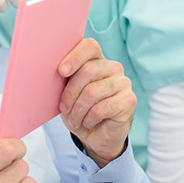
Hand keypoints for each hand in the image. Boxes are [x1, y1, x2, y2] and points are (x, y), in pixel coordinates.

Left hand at [57, 38, 135, 166]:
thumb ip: (65, 78)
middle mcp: (113, 67)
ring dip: (78, 110)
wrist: (96, 136)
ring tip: (75, 120)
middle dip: (70, 92)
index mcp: (96, 59)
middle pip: (88, 70)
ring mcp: (123, 82)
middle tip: (63, 108)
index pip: (89, 46)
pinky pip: (102, 108)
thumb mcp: (67, 93)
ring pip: (92, 91)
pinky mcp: (129, 100)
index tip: (61, 72)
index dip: (75, 56)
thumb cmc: (79, 110)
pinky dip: (89, 119)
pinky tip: (88, 123)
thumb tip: (53, 68)